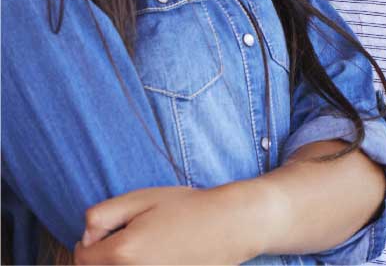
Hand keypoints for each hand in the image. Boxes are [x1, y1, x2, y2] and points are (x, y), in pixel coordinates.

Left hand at [74, 183, 269, 264]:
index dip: (90, 240)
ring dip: (122, 262)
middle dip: (101, 256)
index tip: (108, 229)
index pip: (82, 256)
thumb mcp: (143, 198)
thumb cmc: (189, 208)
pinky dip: (142, 265)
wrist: (231, 226)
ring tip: (144, 247)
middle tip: (125, 236)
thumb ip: (102, 214)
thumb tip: (86, 236)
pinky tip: (158, 255)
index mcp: (122, 252)